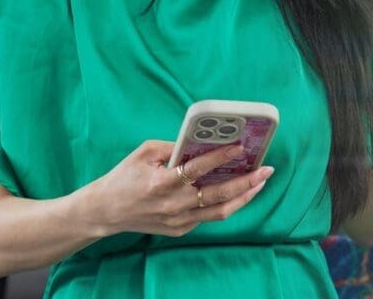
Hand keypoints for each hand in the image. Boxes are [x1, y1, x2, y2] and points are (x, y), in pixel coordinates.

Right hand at [86, 140, 272, 237]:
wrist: (106, 211)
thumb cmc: (124, 176)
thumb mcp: (144, 152)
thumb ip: (174, 147)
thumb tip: (203, 142)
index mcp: (162, 182)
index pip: (198, 169)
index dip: (221, 157)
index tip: (240, 147)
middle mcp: (173, 204)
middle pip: (219, 194)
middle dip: (247, 182)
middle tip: (266, 169)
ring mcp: (178, 220)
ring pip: (221, 211)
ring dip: (244, 196)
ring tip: (260, 183)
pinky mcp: (180, 229)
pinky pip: (208, 217)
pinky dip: (225, 204)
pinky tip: (237, 191)